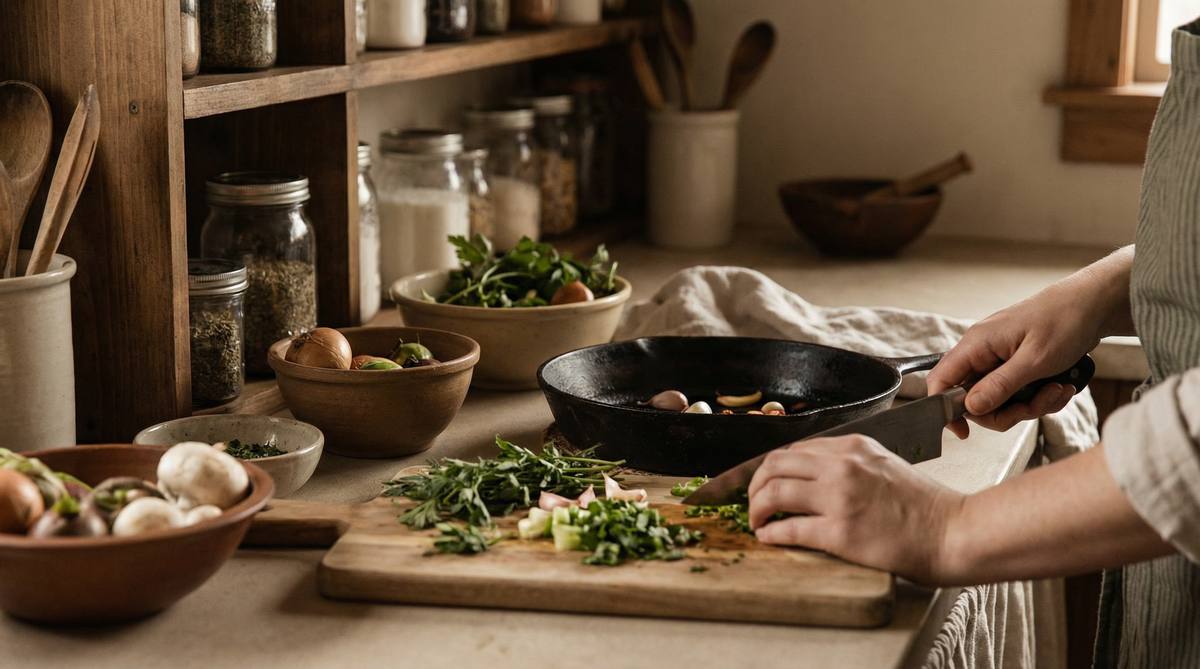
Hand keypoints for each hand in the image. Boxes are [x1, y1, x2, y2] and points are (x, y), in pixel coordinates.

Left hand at [747, 435, 963, 584]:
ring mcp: (840, 498)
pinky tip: (768, 538)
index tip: (764, 482)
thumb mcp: (883, 465)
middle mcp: (842, 466)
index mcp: (852, 447)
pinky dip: (771, 533)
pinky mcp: (840, 532)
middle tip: (753, 503)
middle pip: (774, 465)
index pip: (792, 449)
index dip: (770, 468)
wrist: (952, 531)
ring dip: (756, 509)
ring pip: (774, 493)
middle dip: (754, 485)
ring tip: (756, 521)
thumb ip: (847, 463)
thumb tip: (810, 475)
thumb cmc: (923, 505)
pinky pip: (789, 529)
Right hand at [927, 285, 1100, 437]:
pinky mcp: (1016, 365)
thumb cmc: (1064, 321)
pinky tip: (1060, 386)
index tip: (964, 431)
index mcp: (976, 344)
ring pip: (999, 400)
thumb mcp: (1034, 360)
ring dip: (1029, 405)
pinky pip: (1017, 393)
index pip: (941, 381)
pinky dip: (1039, 397)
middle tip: (1034, 406)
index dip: (946, 410)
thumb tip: (971, 408)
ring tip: (1057, 390)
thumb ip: (1000, 386)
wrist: (1093, 305)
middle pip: (974, 399)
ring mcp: (999, 359)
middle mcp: (982, 352)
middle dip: (1006, 411)